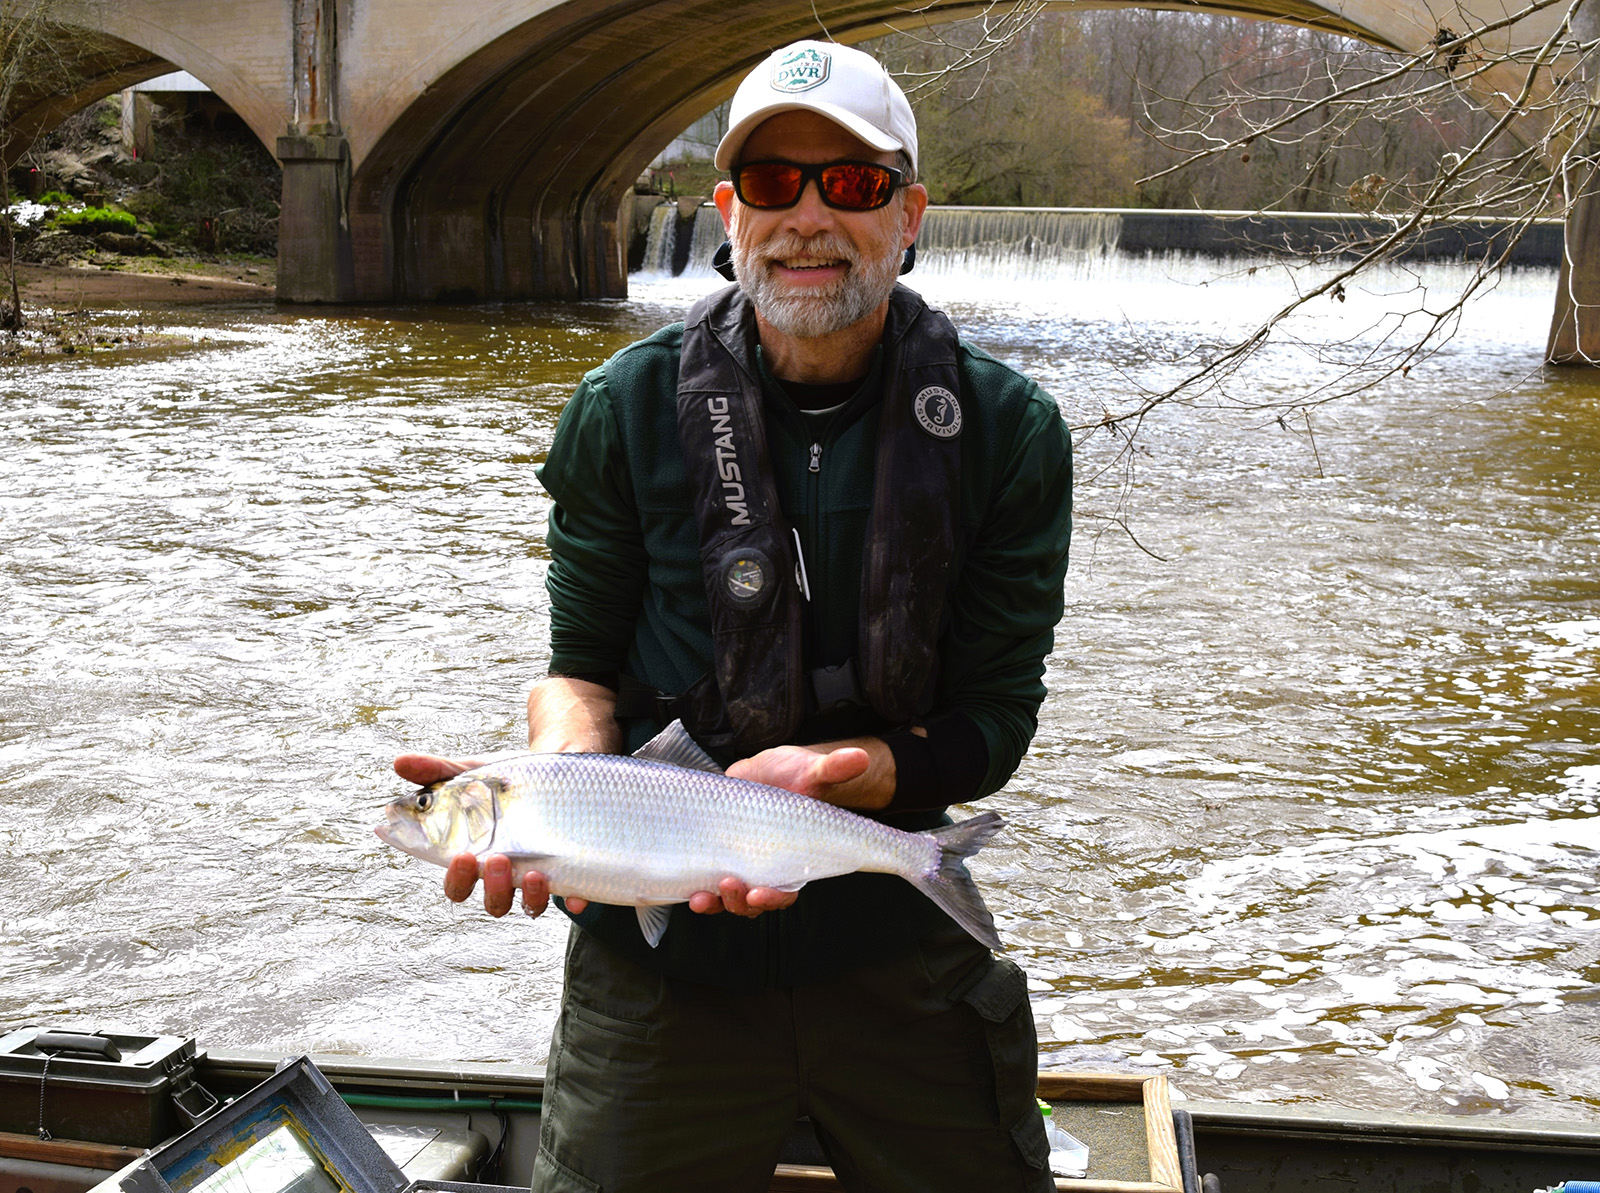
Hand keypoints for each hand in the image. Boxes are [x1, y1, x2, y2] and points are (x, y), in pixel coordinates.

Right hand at [393, 753, 567, 917]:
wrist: (558, 768)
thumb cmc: (507, 779)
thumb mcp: (473, 772)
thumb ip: (437, 771)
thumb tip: (398, 762)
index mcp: (477, 857)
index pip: (457, 881)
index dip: (456, 878)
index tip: (461, 856)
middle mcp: (506, 874)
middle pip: (492, 901)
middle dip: (491, 887)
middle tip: (495, 858)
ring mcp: (538, 875)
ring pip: (528, 905)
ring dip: (527, 896)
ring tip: (532, 871)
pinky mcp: (571, 870)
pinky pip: (574, 895)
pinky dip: (574, 899)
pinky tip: (576, 895)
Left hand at [681, 744, 873, 917]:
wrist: (769, 770)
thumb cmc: (796, 775)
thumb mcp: (812, 770)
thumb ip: (833, 768)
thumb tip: (859, 757)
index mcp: (791, 859)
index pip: (786, 891)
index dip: (774, 898)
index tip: (760, 893)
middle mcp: (764, 868)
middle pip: (753, 902)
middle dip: (740, 903)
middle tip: (730, 887)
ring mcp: (738, 862)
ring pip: (727, 898)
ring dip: (716, 903)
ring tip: (703, 898)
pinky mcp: (715, 851)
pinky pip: (705, 879)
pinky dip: (696, 888)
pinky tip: (687, 890)